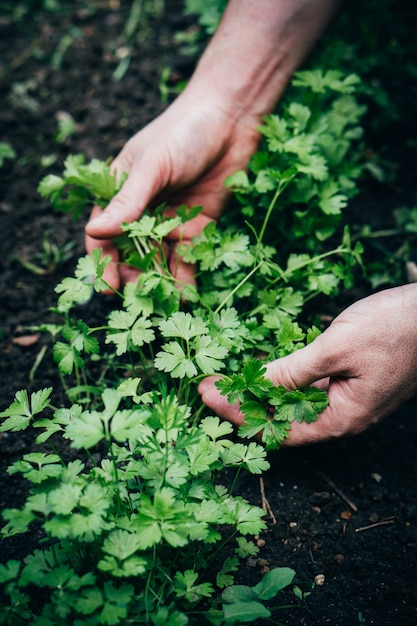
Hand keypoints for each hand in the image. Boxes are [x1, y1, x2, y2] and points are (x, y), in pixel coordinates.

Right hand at [85, 0, 341, 291]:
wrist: (234, 117)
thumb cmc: (184, 132)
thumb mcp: (152, 167)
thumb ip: (128, 202)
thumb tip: (94, 232)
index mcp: (122, 193)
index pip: (104, 235)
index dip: (103, 262)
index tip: (109, 287)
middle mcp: (144, 211)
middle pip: (132, 254)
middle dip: (134, 278)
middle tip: (141, 301)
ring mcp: (171, 220)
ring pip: (160, 260)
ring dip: (160, 283)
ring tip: (165, 305)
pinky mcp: (199, 226)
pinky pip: (190, 257)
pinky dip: (187, 276)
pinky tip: (187, 295)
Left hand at [198, 285, 416, 445]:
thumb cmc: (394, 329)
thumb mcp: (335, 349)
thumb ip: (293, 371)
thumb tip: (254, 387)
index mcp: (341, 419)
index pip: (279, 429)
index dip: (240, 414)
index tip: (208, 397)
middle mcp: (343, 415)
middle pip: (284, 418)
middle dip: (245, 402)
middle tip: (208, 386)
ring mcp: (347, 396)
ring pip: (295, 401)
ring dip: (262, 389)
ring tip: (227, 378)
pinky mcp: (350, 378)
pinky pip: (309, 385)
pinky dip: (285, 377)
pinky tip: (264, 368)